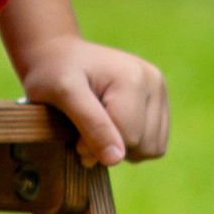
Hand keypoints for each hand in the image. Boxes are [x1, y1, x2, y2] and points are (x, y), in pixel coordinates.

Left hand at [17, 35, 169, 168]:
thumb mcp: (63, 95)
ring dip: (124, 149)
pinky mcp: (160, 101)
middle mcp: (154, 81)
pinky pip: (156, 143)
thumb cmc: (54, 73)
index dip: (97, 147)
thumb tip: (116, 159)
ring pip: (153, 148)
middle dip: (112, 147)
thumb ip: (91, 124)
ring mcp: (160, 90)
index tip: (75, 139)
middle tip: (84, 133)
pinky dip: (134, 145)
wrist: (59, 54)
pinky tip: (113, 129)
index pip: (128, 137)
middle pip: (144, 145)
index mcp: (133, 78)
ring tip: (100, 128)